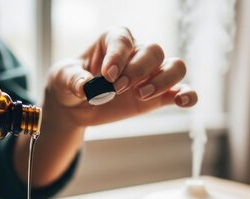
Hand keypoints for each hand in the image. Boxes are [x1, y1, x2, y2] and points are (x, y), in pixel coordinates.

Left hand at [44, 27, 196, 127]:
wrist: (74, 106)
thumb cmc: (69, 82)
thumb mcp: (62, 78)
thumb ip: (73, 79)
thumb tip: (86, 86)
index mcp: (113, 40)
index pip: (123, 40)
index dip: (118, 56)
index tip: (107, 75)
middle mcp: (136, 53)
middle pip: (153, 51)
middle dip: (138, 70)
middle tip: (117, 88)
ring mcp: (149, 75)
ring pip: (174, 66)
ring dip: (163, 80)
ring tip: (142, 95)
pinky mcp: (157, 96)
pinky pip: (181, 91)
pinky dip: (187, 95)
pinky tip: (183, 101)